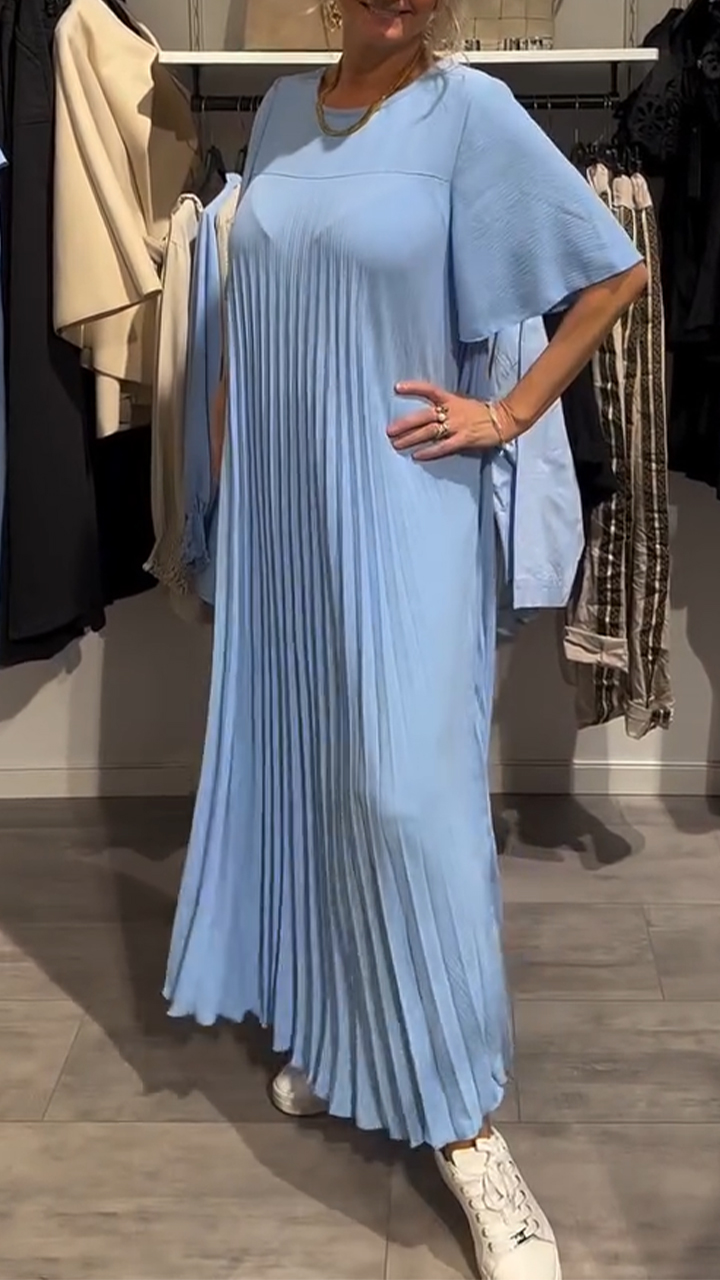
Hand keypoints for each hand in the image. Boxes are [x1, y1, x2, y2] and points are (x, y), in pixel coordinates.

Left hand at [387, 382, 516, 461]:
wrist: (504, 419)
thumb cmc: (481, 413)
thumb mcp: (462, 404)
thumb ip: (445, 409)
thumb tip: (426, 419)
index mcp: (451, 400)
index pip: (429, 390)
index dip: (413, 388)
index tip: (396, 388)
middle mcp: (452, 411)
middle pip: (424, 416)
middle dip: (405, 424)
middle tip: (389, 431)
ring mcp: (457, 426)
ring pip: (430, 432)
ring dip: (412, 439)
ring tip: (397, 444)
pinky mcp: (464, 439)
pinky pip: (443, 447)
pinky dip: (429, 452)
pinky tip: (417, 456)